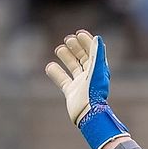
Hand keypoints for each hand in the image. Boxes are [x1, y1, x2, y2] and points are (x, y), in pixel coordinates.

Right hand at [45, 29, 129, 148]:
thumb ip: (96, 54)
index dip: (87, 42)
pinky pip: (63, 80)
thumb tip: (97, 38)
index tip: (78, 33)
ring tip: (59, 49)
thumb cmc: (94, 93)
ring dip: (67, 58)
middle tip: (68, 39)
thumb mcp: (96, 71)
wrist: (88, 115)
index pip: (93, 53)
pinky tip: (49, 66)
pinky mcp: (71, 92)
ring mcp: (80, 85)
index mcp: (98, 71)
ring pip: (73, 67)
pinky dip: (56, 73)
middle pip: (83, 58)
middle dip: (76, 48)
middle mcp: (90, 77)